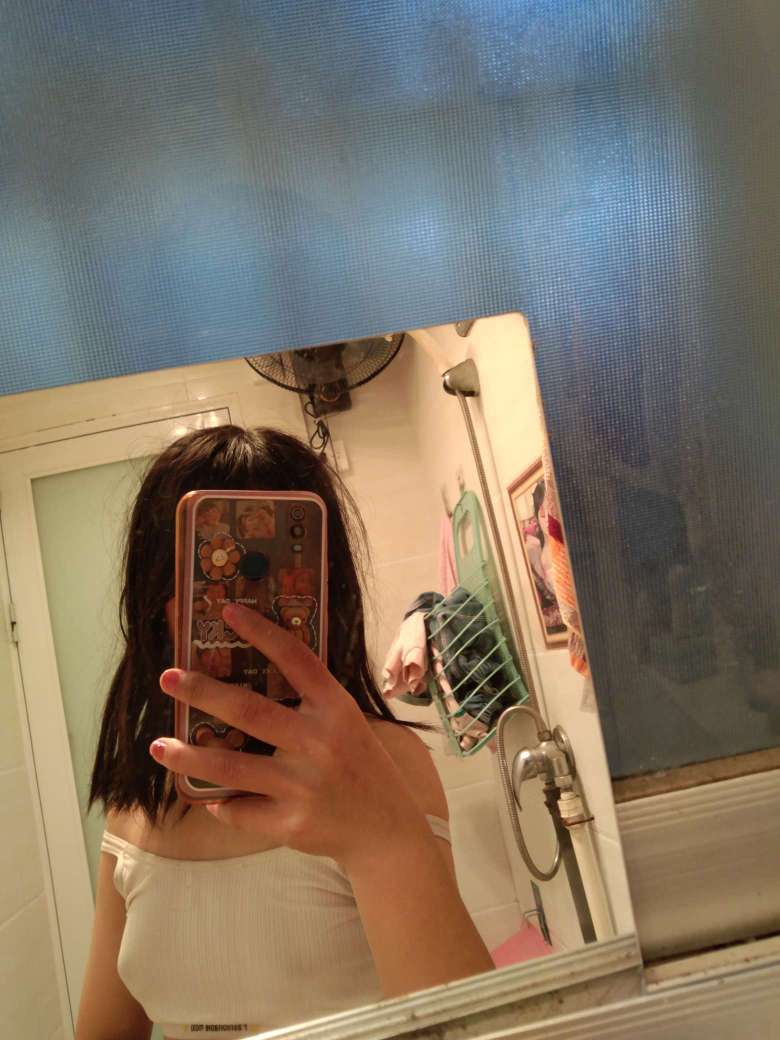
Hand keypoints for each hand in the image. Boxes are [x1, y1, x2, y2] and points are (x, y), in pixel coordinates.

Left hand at [150, 603, 431, 871]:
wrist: (387, 829)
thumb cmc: (361, 766)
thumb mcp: (346, 723)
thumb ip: (310, 704)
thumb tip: (249, 680)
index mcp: (336, 708)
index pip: (295, 659)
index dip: (261, 632)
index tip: (228, 611)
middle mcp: (319, 742)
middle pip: (248, 710)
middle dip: (201, 692)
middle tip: (168, 679)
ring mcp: (303, 785)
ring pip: (230, 767)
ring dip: (188, 755)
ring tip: (158, 746)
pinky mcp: (291, 823)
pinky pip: (241, 809)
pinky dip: (221, 803)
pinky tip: (210, 798)